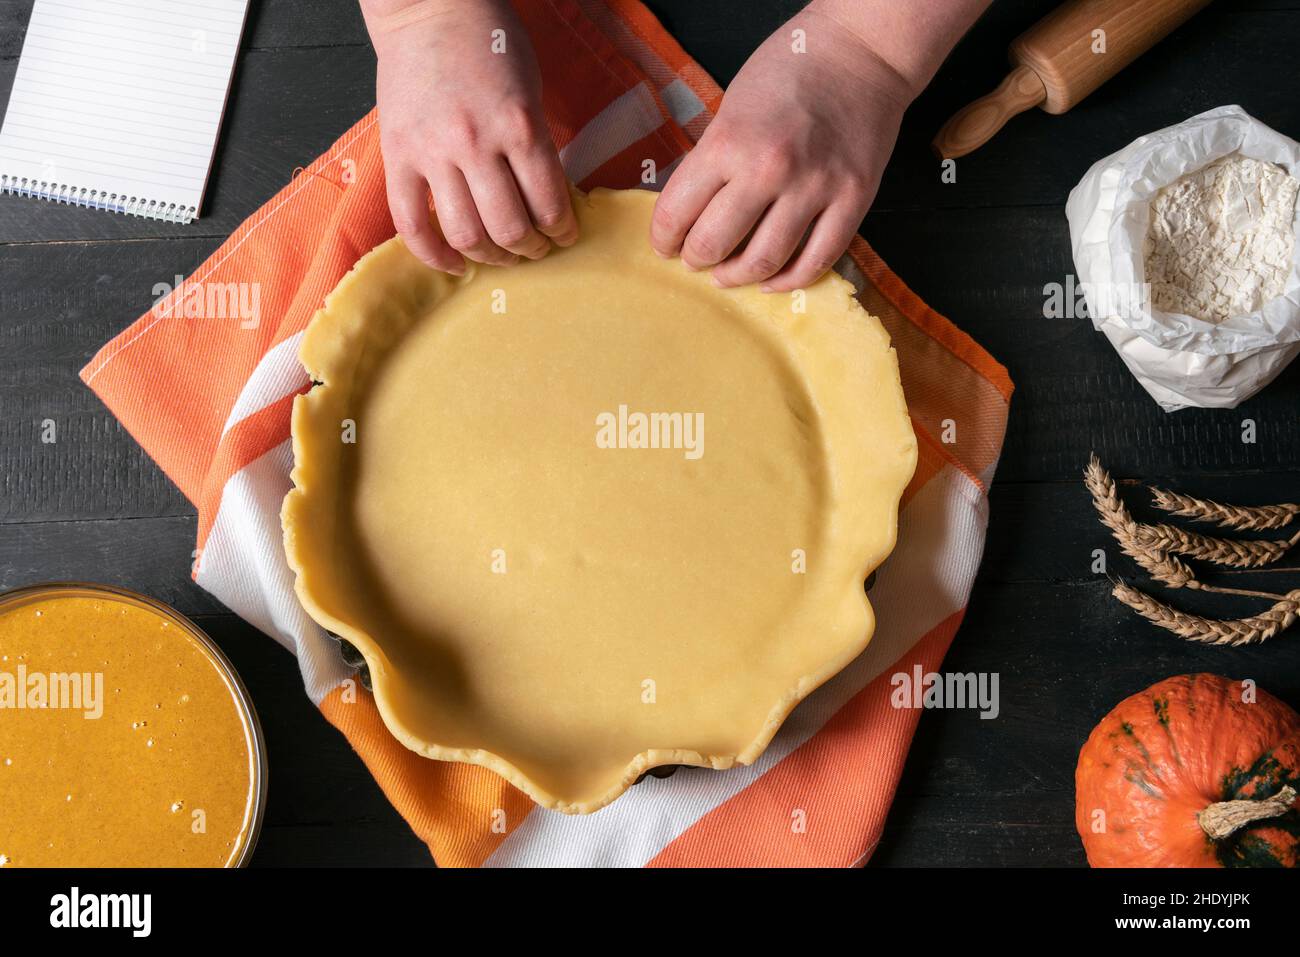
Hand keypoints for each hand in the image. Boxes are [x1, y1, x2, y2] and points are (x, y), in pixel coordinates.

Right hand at [364, 0, 576, 272]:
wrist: (429, 8)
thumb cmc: (487, 43)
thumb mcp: (530, 91)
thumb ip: (537, 145)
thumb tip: (550, 200)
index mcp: (518, 126)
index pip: (550, 203)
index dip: (563, 231)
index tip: (565, 236)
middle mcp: (475, 144)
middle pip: (509, 229)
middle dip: (530, 249)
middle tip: (536, 249)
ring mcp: (432, 154)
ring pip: (465, 234)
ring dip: (491, 256)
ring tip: (501, 255)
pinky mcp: (398, 157)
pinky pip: (412, 224)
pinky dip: (435, 255)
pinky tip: (456, 264)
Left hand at [650, 10, 911, 290]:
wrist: (860, 53)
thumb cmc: (789, 72)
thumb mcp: (731, 107)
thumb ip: (712, 160)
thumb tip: (689, 212)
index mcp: (728, 143)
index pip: (677, 212)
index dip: (664, 238)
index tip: (665, 245)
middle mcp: (769, 170)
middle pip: (715, 244)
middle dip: (696, 260)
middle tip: (695, 260)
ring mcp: (815, 188)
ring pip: (766, 261)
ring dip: (738, 276)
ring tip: (728, 274)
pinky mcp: (853, 200)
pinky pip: (818, 260)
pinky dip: (790, 280)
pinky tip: (772, 280)